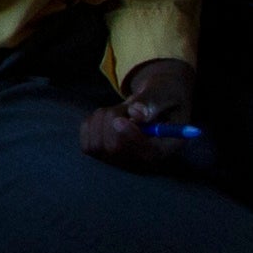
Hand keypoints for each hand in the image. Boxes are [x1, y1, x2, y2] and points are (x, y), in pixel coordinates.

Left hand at [78, 58, 210, 171]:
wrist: (154, 100)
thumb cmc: (164, 94)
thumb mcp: (165, 91)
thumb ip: (153, 101)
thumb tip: (135, 114)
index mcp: (165, 147)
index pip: (146, 153)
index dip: (130, 138)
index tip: (120, 119)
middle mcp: (143, 161)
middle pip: (115, 150)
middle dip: (113, 120)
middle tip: (125, 106)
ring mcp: (122, 161)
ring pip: (97, 145)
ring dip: (103, 119)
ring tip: (121, 110)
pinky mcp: (103, 156)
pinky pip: (86, 142)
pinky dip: (92, 123)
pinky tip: (109, 117)